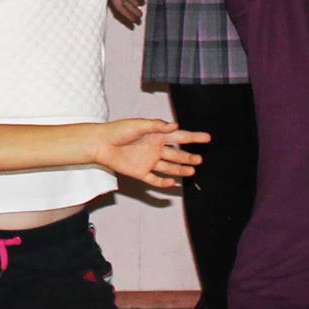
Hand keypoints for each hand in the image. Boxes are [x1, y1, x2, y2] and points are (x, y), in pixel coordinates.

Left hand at [93, 118, 207, 188]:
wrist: (100, 144)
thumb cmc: (118, 131)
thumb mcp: (138, 125)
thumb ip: (156, 126)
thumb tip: (175, 125)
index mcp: (156, 135)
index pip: (179, 137)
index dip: (194, 137)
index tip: (207, 138)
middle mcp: (155, 148)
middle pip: (177, 154)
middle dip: (189, 157)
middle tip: (200, 159)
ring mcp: (149, 161)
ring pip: (169, 167)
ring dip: (181, 170)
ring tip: (192, 171)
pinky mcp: (141, 172)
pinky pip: (155, 179)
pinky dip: (164, 183)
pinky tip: (173, 184)